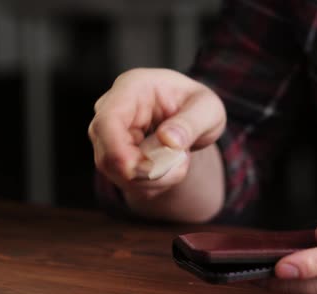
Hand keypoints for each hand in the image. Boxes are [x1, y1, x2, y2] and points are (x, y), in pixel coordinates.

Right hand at [88, 68, 224, 200]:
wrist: (194, 119)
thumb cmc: (199, 106)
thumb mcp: (208, 109)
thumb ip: (191, 123)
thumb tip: (168, 140)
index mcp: (132, 88)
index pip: (107, 121)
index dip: (119, 151)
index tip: (148, 170)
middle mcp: (111, 110)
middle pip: (109, 154)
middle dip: (148, 171)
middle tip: (182, 163)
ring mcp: (108, 135)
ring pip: (118, 173)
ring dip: (156, 179)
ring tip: (181, 159)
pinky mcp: (113, 156)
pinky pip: (127, 182)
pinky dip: (154, 184)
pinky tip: (170, 167)